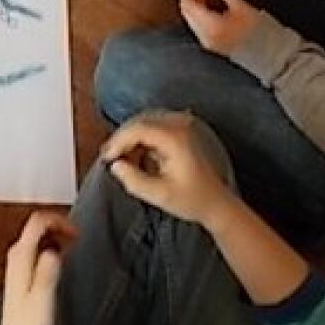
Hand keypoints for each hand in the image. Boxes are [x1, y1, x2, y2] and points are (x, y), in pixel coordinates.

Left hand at [0, 211, 76, 324]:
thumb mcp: (43, 299)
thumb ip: (48, 272)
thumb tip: (55, 250)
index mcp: (20, 258)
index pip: (36, 222)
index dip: (57, 219)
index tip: (76, 230)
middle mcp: (16, 257)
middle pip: (37, 225)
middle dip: (59, 225)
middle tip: (77, 236)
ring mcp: (17, 265)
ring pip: (38, 237)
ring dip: (57, 236)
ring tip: (74, 245)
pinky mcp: (22, 274)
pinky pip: (38, 249)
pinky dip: (52, 247)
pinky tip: (62, 260)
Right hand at [102, 112, 237, 230]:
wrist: (217, 203)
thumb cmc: (192, 200)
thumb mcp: (159, 195)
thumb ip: (133, 180)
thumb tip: (115, 165)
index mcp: (175, 138)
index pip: (137, 128)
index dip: (117, 141)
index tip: (106, 158)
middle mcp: (180, 124)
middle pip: (139, 121)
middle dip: (121, 139)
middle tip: (109, 158)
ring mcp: (183, 124)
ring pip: (145, 122)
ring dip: (131, 138)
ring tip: (123, 160)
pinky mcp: (182, 130)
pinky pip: (154, 126)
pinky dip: (142, 139)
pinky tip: (137, 156)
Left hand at [180, 0, 259, 55]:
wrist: (273, 55)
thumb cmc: (261, 33)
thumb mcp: (242, 6)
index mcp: (209, 27)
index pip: (187, 4)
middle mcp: (204, 36)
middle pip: (188, 11)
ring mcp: (208, 42)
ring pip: (194, 18)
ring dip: (199, 2)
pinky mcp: (214, 44)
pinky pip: (201, 25)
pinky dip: (204, 11)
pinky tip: (215, 2)